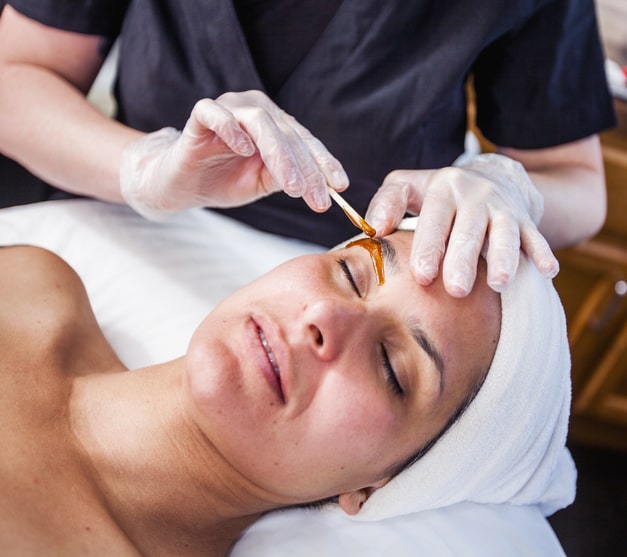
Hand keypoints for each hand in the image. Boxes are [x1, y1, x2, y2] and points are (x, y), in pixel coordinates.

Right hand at [120, 90, 347, 219]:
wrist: (181, 186)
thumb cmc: (224, 181)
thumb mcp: (263, 183)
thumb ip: (287, 177)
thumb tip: (319, 184)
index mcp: (275, 126)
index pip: (305, 142)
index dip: (324, 163)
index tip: (340, 186)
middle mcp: (255, 111)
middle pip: (287, 134)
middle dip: (306, 169)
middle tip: (316, 198)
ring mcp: (227, 109)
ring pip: (260, 123)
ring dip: (280, 155)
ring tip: (292, 186)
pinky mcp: (199, 116)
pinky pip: (214, 113)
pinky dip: (230, 128)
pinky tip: (245, 151)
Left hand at [365, 153, 558, 296]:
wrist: (487, 178)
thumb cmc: (436, 194)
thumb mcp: (407, 186)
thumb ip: (387, 203)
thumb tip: (374, 227)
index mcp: (443, 188)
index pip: (434, 218)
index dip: (428, 246)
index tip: (421, 275)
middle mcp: (475, 195)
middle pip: (468, 230)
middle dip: (462, 260)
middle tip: (455, 290)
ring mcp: (502, 207)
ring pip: (504, 233)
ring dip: (504, 258)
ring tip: (499, 283)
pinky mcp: (524, 220)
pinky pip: (536, 236)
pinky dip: (542, 252)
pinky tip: (547, 271)